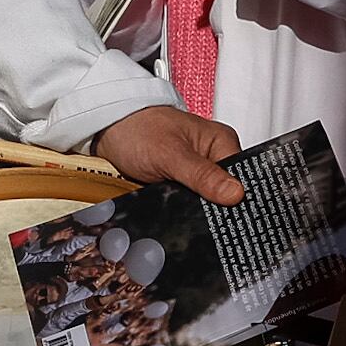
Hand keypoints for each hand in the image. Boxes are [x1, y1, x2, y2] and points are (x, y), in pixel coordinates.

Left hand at [90, 105, 244, 204]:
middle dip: (213, 208)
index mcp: (221, 143)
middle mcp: (212, 158)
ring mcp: (195, 174)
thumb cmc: (136, 127)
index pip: (241, 180)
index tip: (227, 218)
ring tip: (181, 213)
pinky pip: (187, 205)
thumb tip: (235, 194)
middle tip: (198, 217)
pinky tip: (174, 215)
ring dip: (194, 211)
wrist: (104, 130)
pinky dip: (181, 211)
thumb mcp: (170, 154)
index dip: (236, 201)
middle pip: (224, 195)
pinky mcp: (179, 185)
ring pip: (205, 204)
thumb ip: (202, 175)